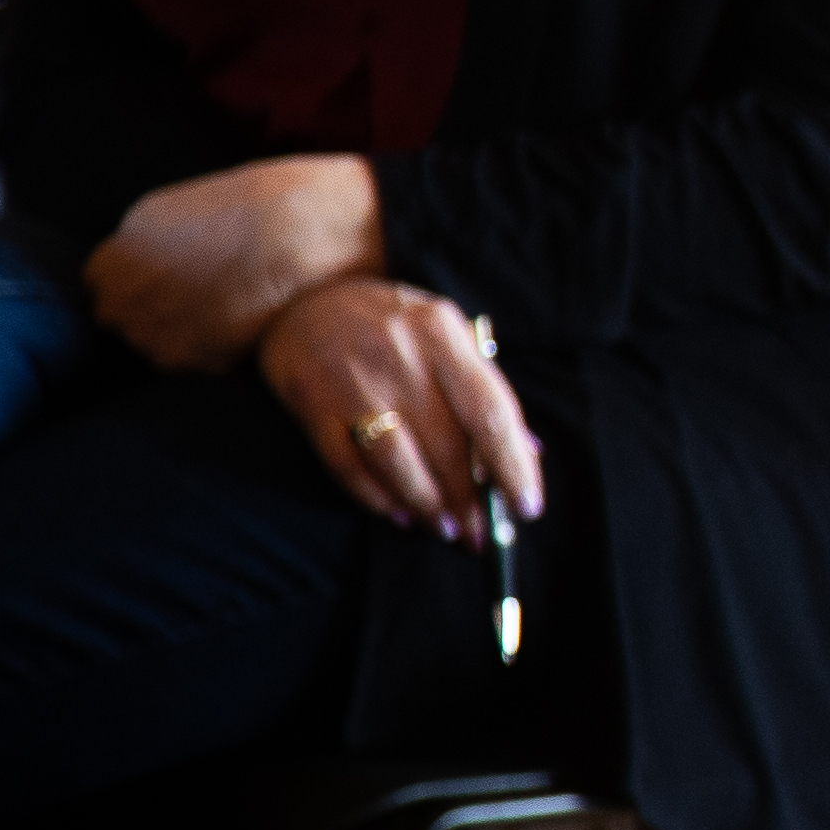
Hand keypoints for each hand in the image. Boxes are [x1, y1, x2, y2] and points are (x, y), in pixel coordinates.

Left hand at [87, 155, 386, 369]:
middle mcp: (123, 297)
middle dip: (154, 315)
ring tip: (231, 306)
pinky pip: (198, 364)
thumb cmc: (249, 206)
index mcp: (111, 257)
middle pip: (123, 324)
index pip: (101, 287)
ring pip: (157, 349)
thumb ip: (138, 246)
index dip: (135, 286)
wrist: (304, 223)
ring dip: (186, 337)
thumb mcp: (170, 211)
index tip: (168, 280)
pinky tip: (247, 320)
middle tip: (202, 299)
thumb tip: (128, 273)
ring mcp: (154, 330)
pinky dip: (220, 351)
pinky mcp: (194, 356)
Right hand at [256, 280, 541, 539]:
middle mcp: (400, 355)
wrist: (302, 295)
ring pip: (397, 460)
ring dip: (427, 503)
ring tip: (446, 529)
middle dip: (468, 498)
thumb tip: (528, 452)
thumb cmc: (391, 324)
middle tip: (481, 533)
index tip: (526, 505)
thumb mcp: (443, 335)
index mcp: (442, 334)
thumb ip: (482, 389)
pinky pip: (347, 464)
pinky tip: (400, 515)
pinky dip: (376, 498)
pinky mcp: (311, 403)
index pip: (490, 410)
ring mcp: (352, 380)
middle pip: (446, 442)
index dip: (512, 464)